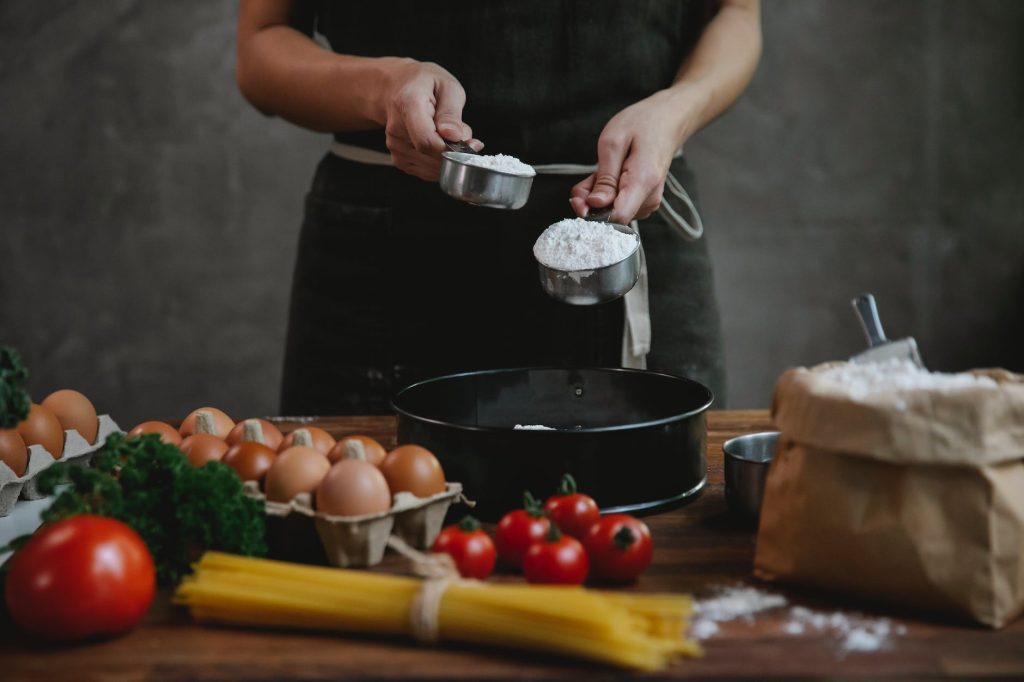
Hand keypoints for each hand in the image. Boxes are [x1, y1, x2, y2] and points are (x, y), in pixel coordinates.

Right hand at [382, 60, 482, 180]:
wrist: (398, 87)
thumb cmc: (425, 84)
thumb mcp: (447, 86)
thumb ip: (451, 113)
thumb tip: (453, 136)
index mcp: (407, 105)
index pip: (426, 141)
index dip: (450, 148)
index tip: (467, 142)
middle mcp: (396, 129)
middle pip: (430, 156)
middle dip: (454, 152)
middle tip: (463, 133)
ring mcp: (395, 146)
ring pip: (430, 167)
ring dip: (448, 157)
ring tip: (449, 134)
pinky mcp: (398, 158)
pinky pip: (426, 171)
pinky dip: (439, 162)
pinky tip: (440, 144)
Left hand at [571, 89, 699, 223]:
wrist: (667, 120)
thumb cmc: (642, 125)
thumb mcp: (613, 142)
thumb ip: (604, 178)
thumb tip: (595, 204)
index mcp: (643, 183)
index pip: (617, 218)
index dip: (593, 213)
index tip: (582, 198)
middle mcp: (648, 199)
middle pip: (610, 217)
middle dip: (591, 200)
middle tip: (591, 175)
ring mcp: (647, 203)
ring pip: (611, 212)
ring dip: (597, 195)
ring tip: (604, 170)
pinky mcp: (643, 203)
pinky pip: (618, 206)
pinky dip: (606, 194)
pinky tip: (609, 176)